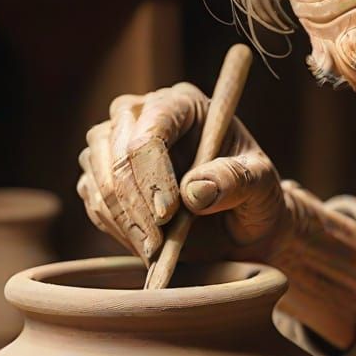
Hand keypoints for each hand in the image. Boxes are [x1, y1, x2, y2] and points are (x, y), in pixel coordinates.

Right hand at [76, 82, 295, 261]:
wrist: (240, 230)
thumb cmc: (255, 200)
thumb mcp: (262, 189)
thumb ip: (237, 180)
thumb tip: (195, 190)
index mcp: (183, 105)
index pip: (150, 130)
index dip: (153, 173)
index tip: (169, 214)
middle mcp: (142, 115)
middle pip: (113, 151)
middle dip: (134, 203)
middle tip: (158, 243)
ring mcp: (116, 144)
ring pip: (98, 177)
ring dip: (123, 220)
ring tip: (155, 249)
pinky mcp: (104, 176)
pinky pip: (93, 200)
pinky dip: (115, 228)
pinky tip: (144, 245)